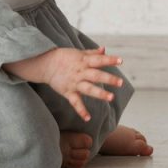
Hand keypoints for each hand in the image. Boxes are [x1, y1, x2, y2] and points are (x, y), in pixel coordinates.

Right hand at [5, 46, 122, 120]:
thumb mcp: (78, 53)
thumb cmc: (65, 57)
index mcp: (84, 61)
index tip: (121, 61)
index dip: (110, 60)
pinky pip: (75, 102)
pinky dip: (81, 110)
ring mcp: (74, 83)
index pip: (99, 60)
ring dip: (100, 93)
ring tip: (111, 97)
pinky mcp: (68, 92)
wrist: (46, 64)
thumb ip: (92, 53)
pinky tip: (88, 118)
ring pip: (88, 89)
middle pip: (96, 75)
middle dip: (108, 79)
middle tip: (120, 83)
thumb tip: (104, 49)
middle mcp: (80, 72)